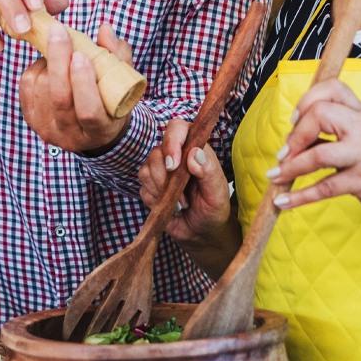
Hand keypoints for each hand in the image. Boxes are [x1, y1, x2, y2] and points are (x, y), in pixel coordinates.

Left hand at [20, 22, 133, 152]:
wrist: (92, 128)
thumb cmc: (111, 99)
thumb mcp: (122, 81)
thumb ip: (118, 55)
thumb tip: (105, 29)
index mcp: (100, 131)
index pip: (88, 111)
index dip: (83, 83)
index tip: (82, 55)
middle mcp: (71, 137)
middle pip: (60, 98)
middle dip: (59, 61)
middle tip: (59, 31)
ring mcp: (48, 130)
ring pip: (42, 88)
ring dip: (49, 61)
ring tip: (62, 50)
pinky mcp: (31, 119)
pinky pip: (27, 86)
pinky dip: (37, 66)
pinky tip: (49, 63)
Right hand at [139, 119, 231, 242]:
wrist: (202, 231)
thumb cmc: (213, 207)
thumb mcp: (218, 191)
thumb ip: (209, 171)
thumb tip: (194, 153)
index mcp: (194, 148)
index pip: (177, 128)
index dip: (172, 142)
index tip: (174, 165)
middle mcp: (175, 156)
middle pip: (157, 152)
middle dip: (166, 177)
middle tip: (183, 195)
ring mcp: (160, 171)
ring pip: (146, 169)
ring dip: (162, 191)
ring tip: (181, 203)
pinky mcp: (150, 187)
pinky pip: (143, 188)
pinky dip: (156, 200)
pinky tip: (171, 207)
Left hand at [267, 79, 360, 227]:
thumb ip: (336, 131)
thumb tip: (293, 138)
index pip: (333, 88)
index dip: (307, 100)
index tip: (295, 121)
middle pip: (320, 114)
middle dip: (295, 135)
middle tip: (284, 153)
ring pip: (318, 154)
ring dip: (290, 167)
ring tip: (276, 176)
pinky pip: (325, 187)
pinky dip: (300, 196)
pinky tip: (284, 201)